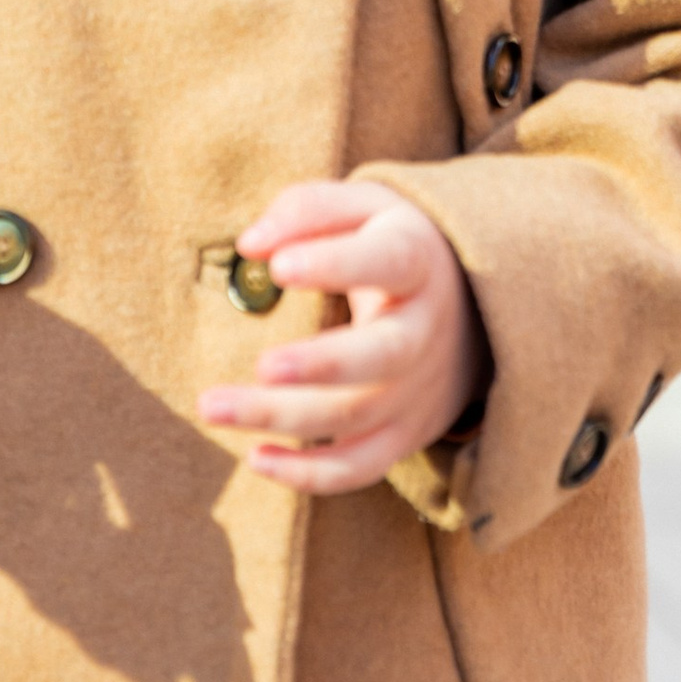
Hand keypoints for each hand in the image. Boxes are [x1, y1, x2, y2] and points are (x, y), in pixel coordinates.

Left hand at [198, 179, 487, 494]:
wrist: (468, 309)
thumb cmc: (388, 244)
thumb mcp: (362, 206)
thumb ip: (307, 211)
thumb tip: (250, 246)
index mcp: (416, 259)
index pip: (389, 260)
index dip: (337, 264)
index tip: (278, 266)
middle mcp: (423, 330)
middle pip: (382, 355)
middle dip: (321, 366)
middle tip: (262, 365)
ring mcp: (417, 388)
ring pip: (358, 415)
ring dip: (283, 417)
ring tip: (212, 405)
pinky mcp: (404, 433)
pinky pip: (362, 466)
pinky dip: (311, 474)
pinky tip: (255, 457)